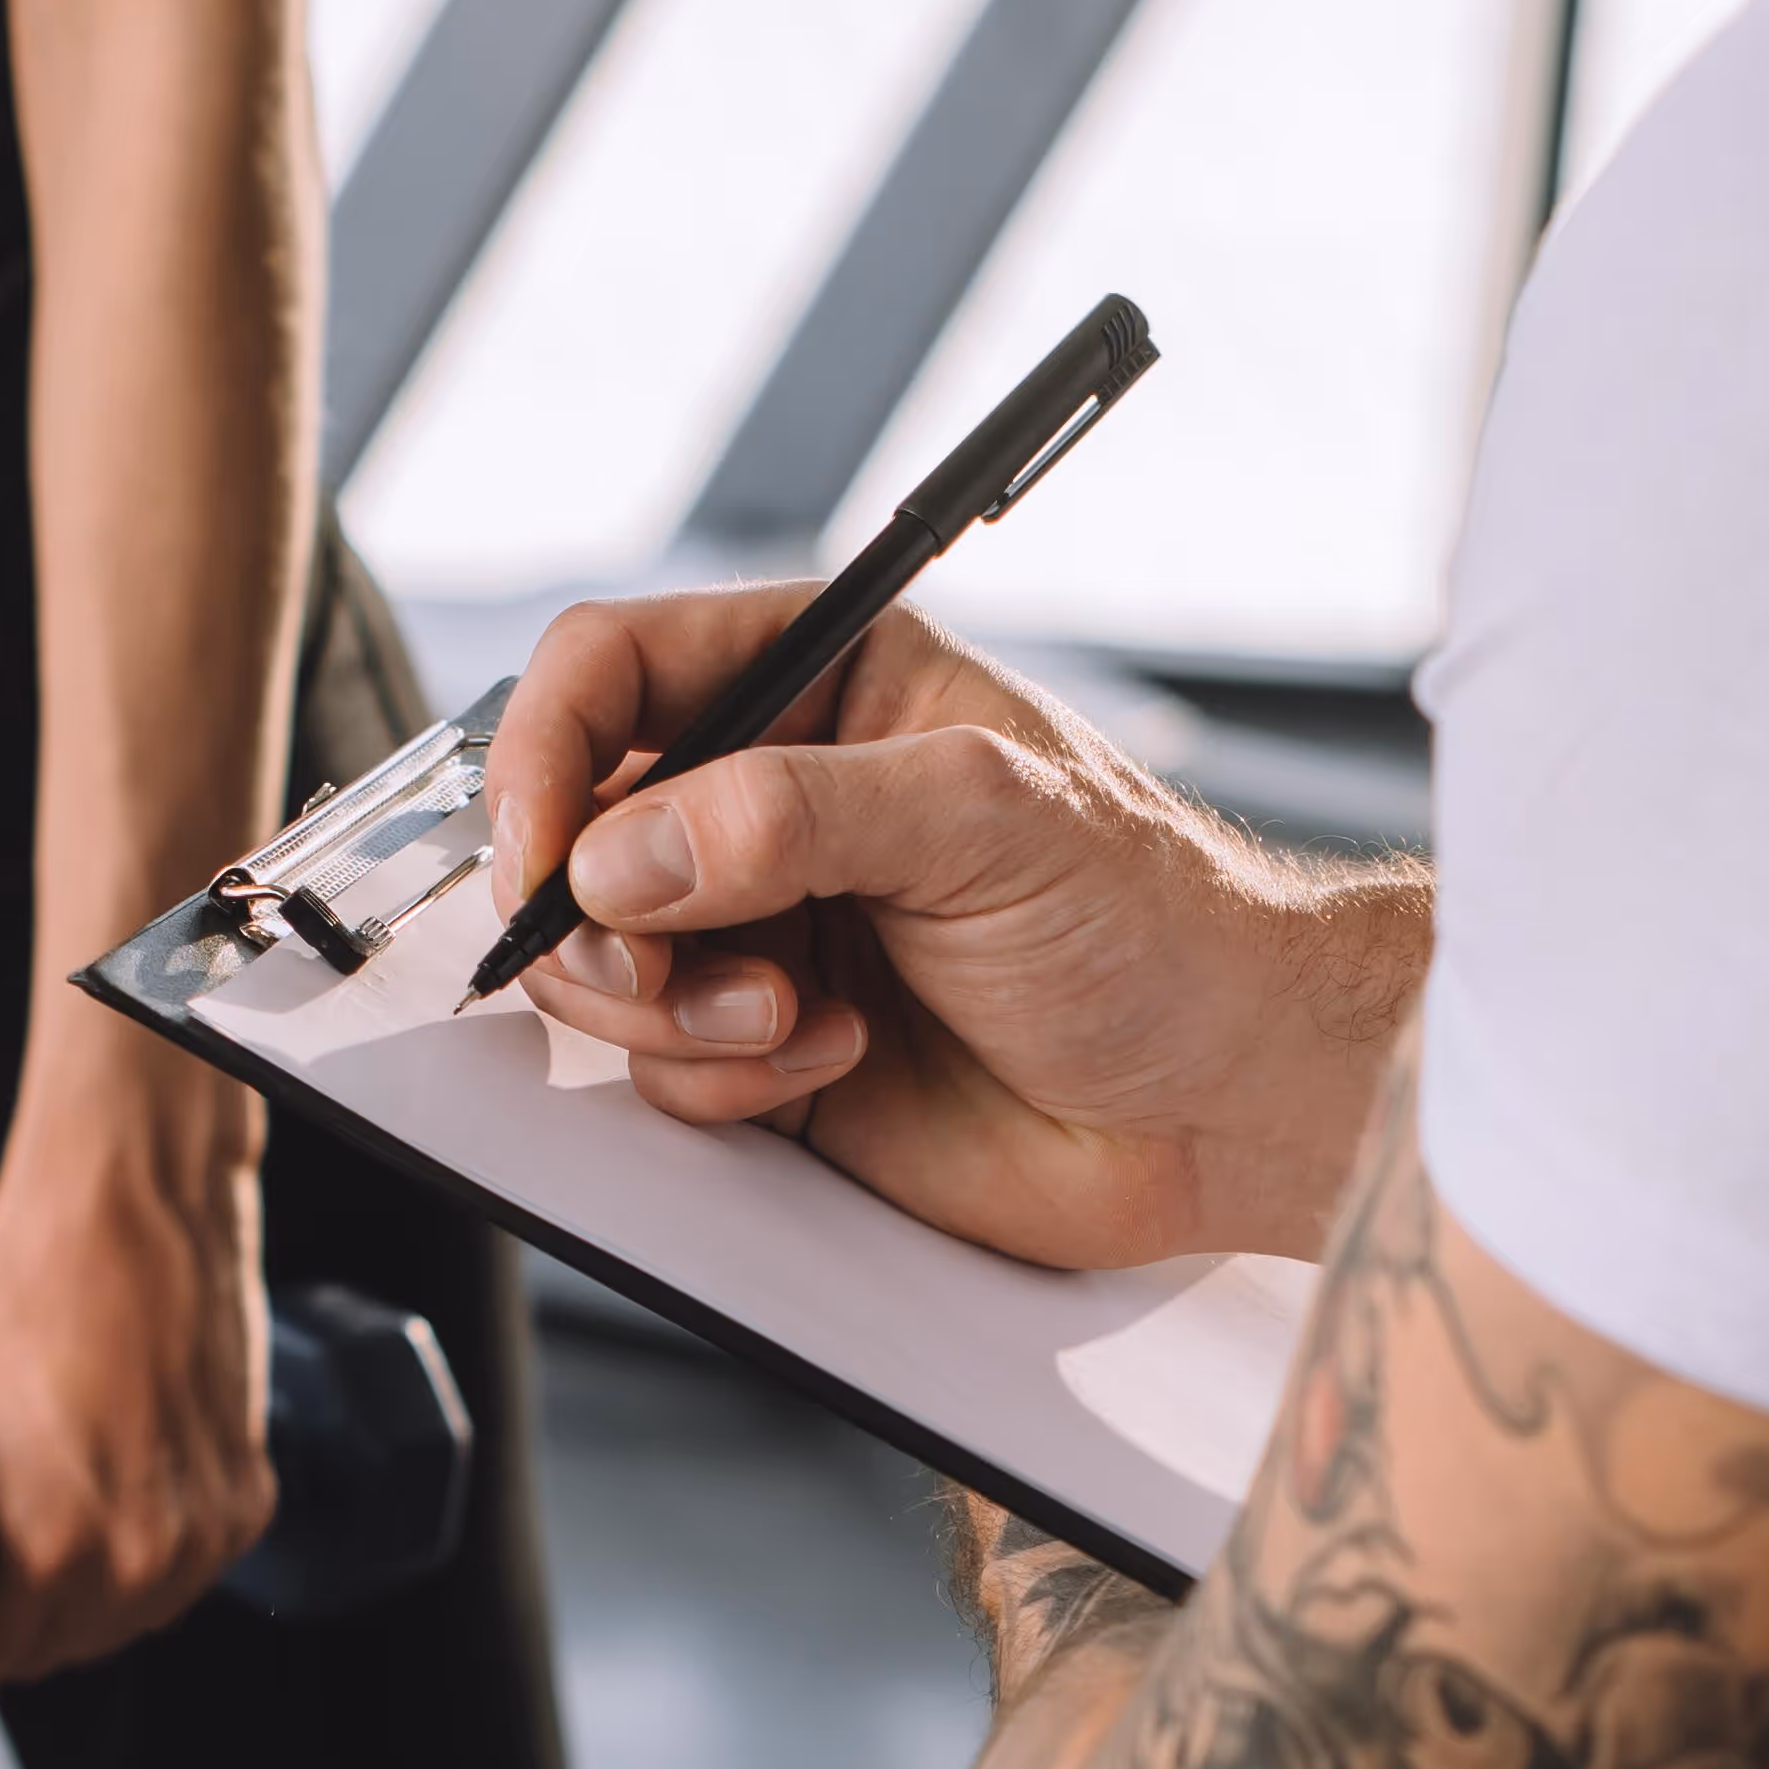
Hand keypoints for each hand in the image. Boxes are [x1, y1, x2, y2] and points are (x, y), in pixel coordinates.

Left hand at [0, 1003, 274, 1687]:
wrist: (130, 1213)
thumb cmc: (19, 1290)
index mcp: (44, 1553)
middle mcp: (134, 1561)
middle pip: (51, 1654)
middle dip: (11, 1622)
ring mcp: (199, 1539)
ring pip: (123, 1623)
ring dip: (84, 1598)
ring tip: (50, 1523)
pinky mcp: (244, 1506)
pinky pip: (184, 1572)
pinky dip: (151, 1552)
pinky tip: (118, 1493)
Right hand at [480, 591, 1418, 1273]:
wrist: (1225, 1096)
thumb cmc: (1155, 923)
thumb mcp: (982, 818)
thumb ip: (790, 816)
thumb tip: (623, 852)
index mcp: (825, 684)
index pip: (613, 673)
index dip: (546, 755)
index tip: (544, 856)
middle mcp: (773, 799)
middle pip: (573, 832)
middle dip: (597, 919)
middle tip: (662, 975)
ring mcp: (764, 928)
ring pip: (601, 963)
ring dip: (666, 1012)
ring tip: (789, 1022)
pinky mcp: (770, 1050)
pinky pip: (660, 1070)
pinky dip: (720, 1083)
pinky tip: (831, 1062)